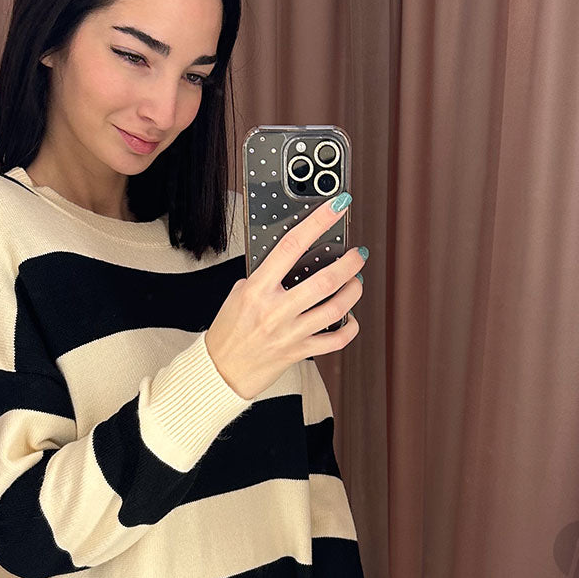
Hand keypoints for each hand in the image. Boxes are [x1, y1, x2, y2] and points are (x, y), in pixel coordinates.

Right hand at [205, 194, 365, 399]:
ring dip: (352, 290)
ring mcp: (289, 333)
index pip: (291, 246)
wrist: (221, 370)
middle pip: (324, 280)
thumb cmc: (229, 331)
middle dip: (348, 263)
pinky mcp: (299, 352)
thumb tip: (292, 260)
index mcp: (257, 289)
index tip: (337, 206)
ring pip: (335, 308)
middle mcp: (275, 310)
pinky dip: (349, 328)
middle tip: (357, 254)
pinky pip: (334, 340)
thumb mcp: (239, 294)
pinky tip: (350, 317)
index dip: (318, 222)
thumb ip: (265, 277)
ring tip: (356, 280)